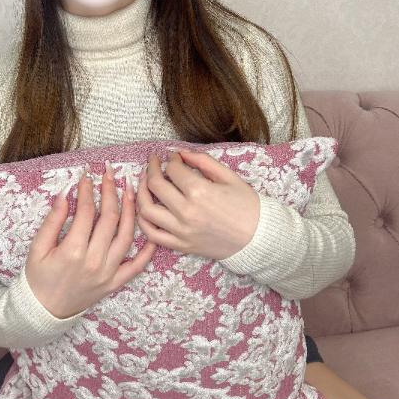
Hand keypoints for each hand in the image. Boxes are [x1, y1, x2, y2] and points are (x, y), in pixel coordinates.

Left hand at [135, 149, 260, 259]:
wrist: (258, 238)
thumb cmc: (247, 206)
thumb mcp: (229, 176)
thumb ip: (203, 161)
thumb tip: (180, 153)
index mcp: (200, 192)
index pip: (173, 170)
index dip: (171, 159)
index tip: (174, 157)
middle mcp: (186, 212)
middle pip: (155, 186)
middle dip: (151, 169)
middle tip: (154, 163)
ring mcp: (181, 231)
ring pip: (147, 210)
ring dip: (140, 193)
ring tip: (144, 183)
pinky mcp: (181, 245)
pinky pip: (152, 235)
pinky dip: (144, 221)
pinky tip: (145, 209)